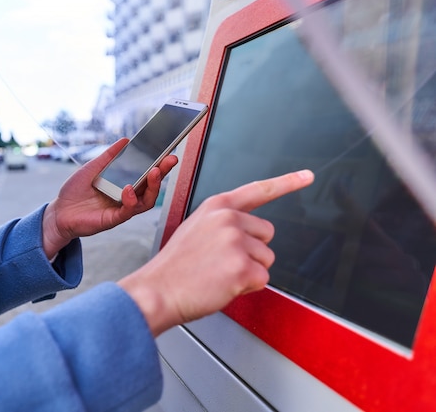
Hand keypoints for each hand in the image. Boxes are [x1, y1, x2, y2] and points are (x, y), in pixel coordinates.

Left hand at [42, 139, 177, 258]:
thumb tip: (126, 140)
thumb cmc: (76, 191)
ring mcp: (122, 209)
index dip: (159, 164)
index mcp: (125, 184)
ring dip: (152, 187)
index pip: (147, 174)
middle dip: (163, 173)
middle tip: (170, 160)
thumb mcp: (92, 168)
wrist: (59, 211)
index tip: (168, 151)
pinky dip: (130, 200)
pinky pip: (127, 211)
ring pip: (146, 201)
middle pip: (152, 187)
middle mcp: (127, 197)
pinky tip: (128, 189)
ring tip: (153, 172)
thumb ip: (109, 156)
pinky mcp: (112, 219)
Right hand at [119, 170, 314, 336]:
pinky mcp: (242, 267)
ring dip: (249, 270)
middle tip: (222, 261)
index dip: (287, 182)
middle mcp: (229, 219)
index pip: (258, 190)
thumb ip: (222, 223)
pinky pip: (262, 279)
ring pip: (266, 259)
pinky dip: (247, 287)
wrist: (158, 290)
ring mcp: (236, 242)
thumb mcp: (195, 228)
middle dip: (253, 251)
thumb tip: (247, 233)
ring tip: (219, 273)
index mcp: (217, 206)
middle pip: (267, 235)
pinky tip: (223, 284)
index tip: (308, 176)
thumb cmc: (175, 265)